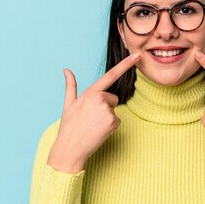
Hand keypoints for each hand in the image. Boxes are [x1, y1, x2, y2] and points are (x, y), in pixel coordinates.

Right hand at [47, 52, 140, 172]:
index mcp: (90, 92)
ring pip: (114, 110)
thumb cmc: (69, 126)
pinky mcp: (112, 122)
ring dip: (106, 118)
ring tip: (93, 125)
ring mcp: (107, 110)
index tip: (137, 56)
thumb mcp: (68, 104)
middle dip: (105, 107)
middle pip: (112, 98)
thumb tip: (66, 70)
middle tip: (90, 118)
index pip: (111, 75)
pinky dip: (110, 127)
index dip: (126, 64)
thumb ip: (71, 86)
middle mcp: (100, 98)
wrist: (70, 148)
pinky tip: (98, 131)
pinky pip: (116, 121)